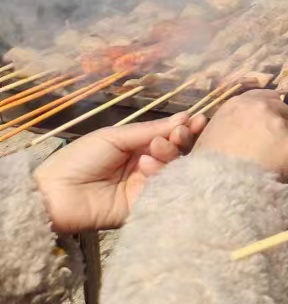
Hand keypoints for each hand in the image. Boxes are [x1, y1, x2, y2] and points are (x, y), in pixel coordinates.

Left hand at [32, 113, 202, 232]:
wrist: (54, 193)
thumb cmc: (79, 159)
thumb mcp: (114, 137)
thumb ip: (150, 130)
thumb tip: (184, 117)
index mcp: (138, 148)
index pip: (169, 138)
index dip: (184, 129)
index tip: (196, 120)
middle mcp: (145, 167)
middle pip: (176, 154)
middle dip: (181, 140)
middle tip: (179, 133)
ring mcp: (144, 188)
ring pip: (172, 170)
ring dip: (169, 155)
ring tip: (155, 149)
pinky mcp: (142, 207)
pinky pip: (162, 191)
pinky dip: (160, 176)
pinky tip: (150, 166)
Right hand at [194, 91, 287, 181]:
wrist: (219, 188)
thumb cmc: (206, 166)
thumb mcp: (209, 138)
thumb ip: (230, 125)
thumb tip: (242, 128)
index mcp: (240, 104)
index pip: (265, 97)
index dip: (268, 111)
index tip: (266, 124)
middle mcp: (262, 108)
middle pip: (284, 111)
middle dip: (281, 126)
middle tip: (271, 146)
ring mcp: (280, 126)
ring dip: (285, 146)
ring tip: (270, 165)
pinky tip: (276, 175)